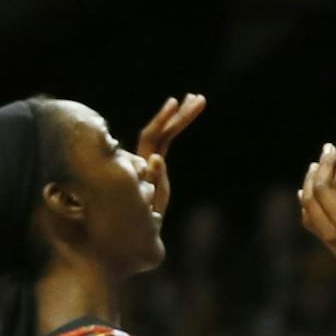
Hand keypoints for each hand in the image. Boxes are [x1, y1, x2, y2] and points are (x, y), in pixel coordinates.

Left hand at [137, 93, 206, 219]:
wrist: (137, 238)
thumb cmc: (142, 224)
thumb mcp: (149, 207)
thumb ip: (155, 183)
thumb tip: (156, 158)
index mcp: (143, 167)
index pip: (152, 137)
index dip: (162, 119)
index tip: (174, 102)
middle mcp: (146, 162)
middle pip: (162, 132)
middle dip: (180, 115)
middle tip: (198, 98)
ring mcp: (151, 165)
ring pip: (165, 136)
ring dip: (180, 119)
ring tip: (196, 100)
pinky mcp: (156, 169)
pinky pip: (165, 145)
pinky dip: (174, 131)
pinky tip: (180, 118)